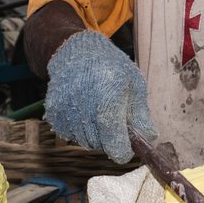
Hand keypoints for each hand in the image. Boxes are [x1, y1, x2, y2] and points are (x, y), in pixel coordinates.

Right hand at [44, 31, 156, 163]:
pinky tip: (86, 111)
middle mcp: (85, 106)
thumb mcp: (135, 85)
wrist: (78, 52)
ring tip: (99, 111)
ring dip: (96, 136)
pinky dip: (81, 130)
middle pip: (101, 145)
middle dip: (112, 139)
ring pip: (86, 142)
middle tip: (115, 119)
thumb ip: (141, 115)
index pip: (114, 142)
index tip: (128, 147)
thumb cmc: (112, 67)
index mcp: (109, 98)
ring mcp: (66, 110)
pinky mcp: (54, 114)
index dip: (124, 150)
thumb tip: (149, 139)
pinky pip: (71, 136)